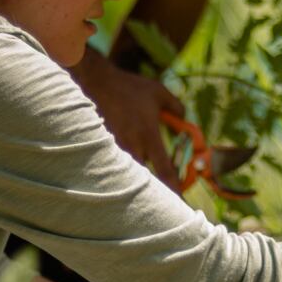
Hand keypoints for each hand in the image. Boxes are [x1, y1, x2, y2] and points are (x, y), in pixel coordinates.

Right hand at [71, 51, 182, 184]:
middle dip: (152, 189)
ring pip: (128, 173)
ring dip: (135, 179)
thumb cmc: (130, 87)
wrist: (97, 83)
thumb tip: (184, 118)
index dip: (173, 187)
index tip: (179, 198)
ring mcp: (115, 148)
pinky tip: (121, 169)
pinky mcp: (103, 146)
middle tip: (160, 195)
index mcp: (149, 136)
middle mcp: (132, 146)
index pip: (164, 169)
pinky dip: (120, 169)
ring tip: (140, 186)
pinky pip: (114, 164)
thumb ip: (176, 106)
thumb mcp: (159, 92)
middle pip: (144, 179)